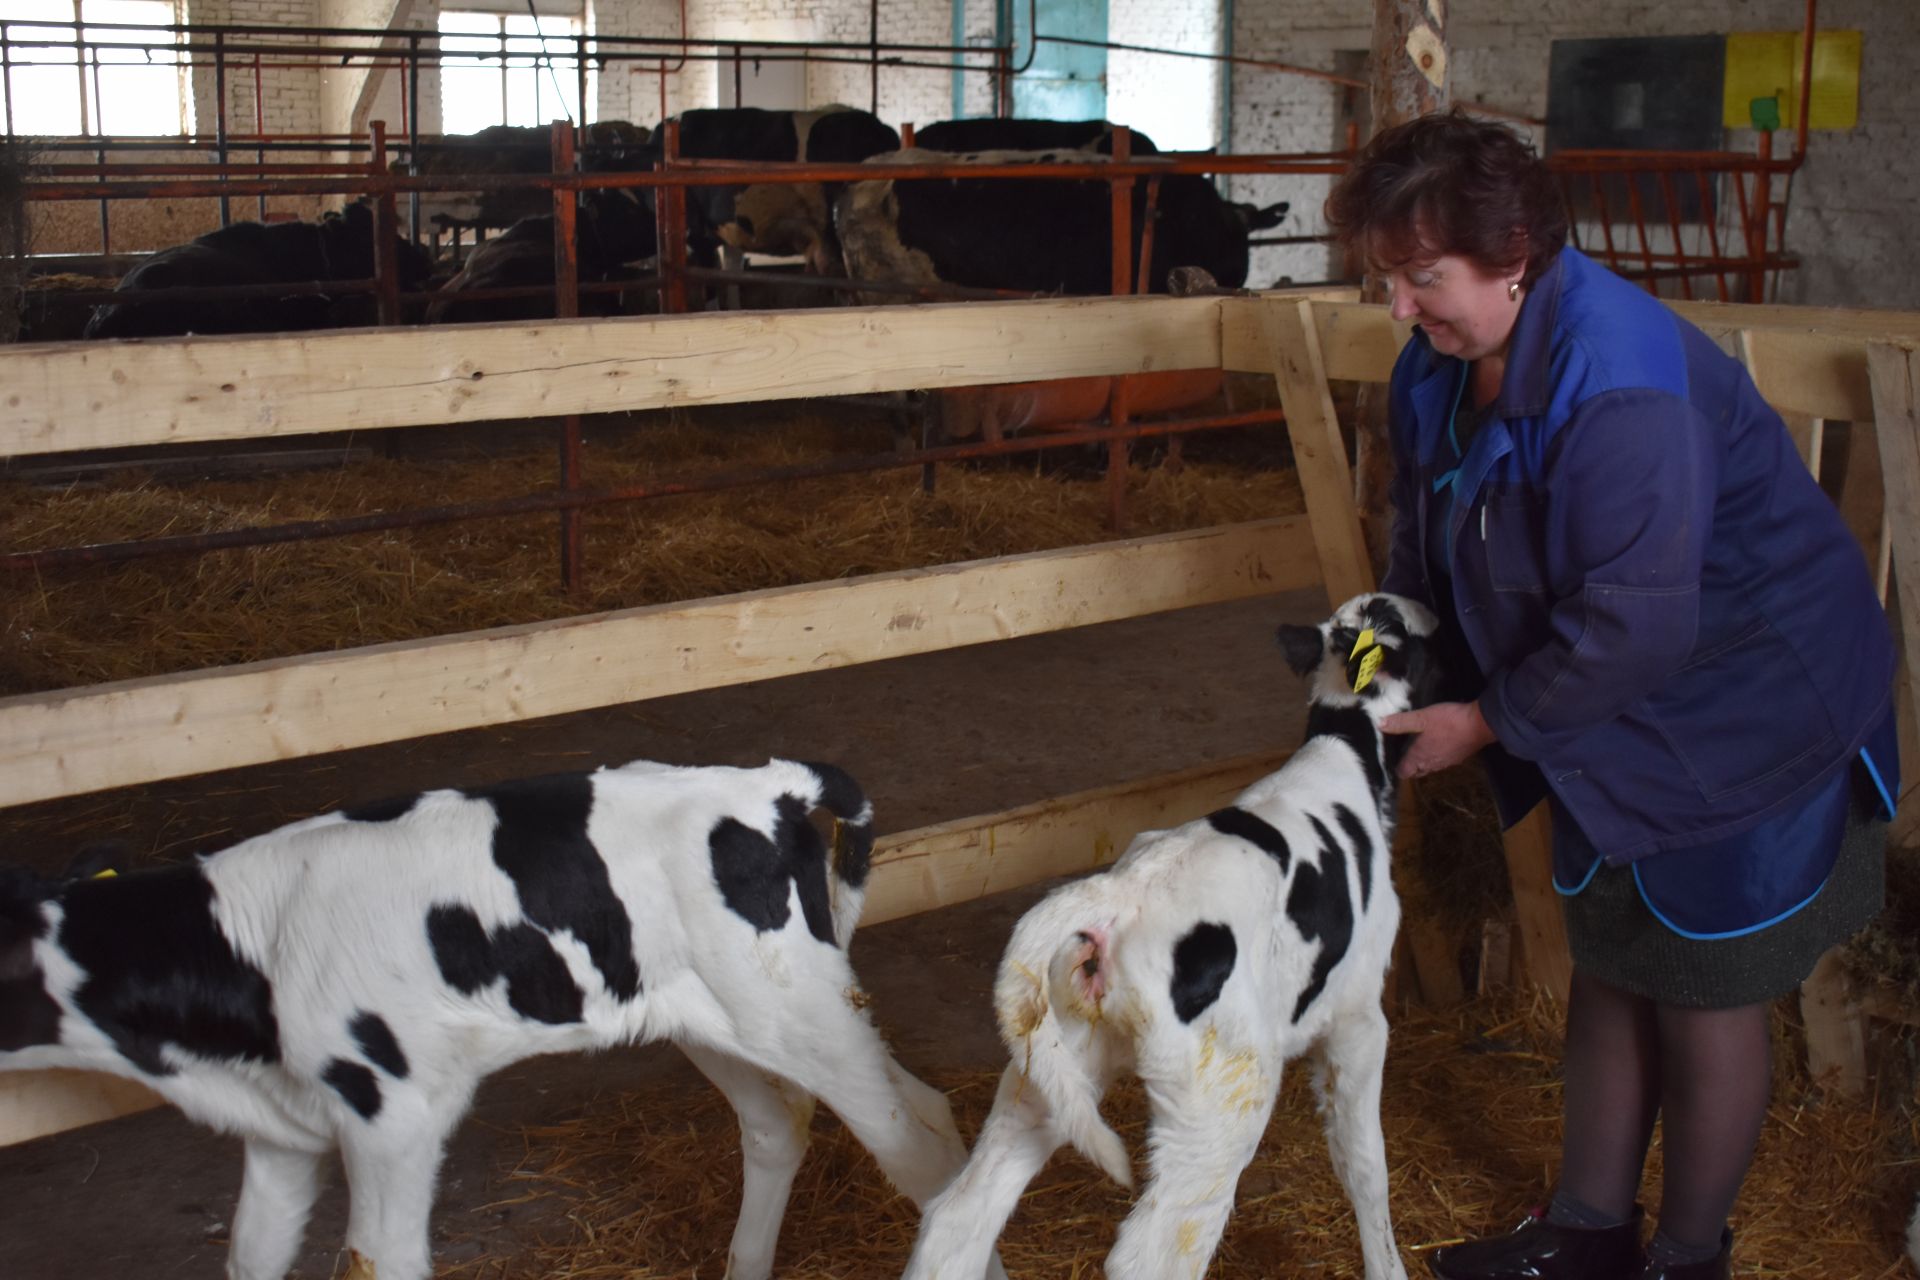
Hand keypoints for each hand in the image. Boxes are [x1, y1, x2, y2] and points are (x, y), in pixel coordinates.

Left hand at [1380, 701, 1496, 778]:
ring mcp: (1448, 762)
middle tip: (1404, 754)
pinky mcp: (1460, 757)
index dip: (1397, 768)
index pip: (1405, 772)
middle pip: (1418, 771)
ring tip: (1420, 749)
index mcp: (1420, 757)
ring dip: (1424, 761)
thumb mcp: (1422, 718)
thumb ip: (1401, 722)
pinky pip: (1444, 761)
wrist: (1480, 724)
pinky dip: (1438, 756)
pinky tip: (1439, 744)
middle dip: (1410, 766)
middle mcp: (1433, 763)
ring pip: (1431, 767)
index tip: (1392, 761)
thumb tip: (1380, 724)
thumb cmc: (1448, 722)